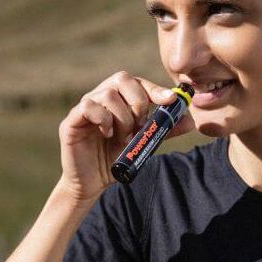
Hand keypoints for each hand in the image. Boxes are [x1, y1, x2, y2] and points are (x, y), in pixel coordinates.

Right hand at [58, 71, 194, 202]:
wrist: (93, 183)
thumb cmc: (118, 159)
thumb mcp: (145, 143)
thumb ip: (164, 130)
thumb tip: (190, 120)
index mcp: (119, 99)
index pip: (138, 82)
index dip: (155, 89)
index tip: (171, 100)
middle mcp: (101, 97)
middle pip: (122, 78)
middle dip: (138, 101)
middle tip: (140, 125)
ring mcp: (85, 107)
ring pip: (108, 94)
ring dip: (123, 117)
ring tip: (123, 136)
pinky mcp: (72, 120)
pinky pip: (88, 106)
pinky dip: (103, 119)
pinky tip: (108, 135)